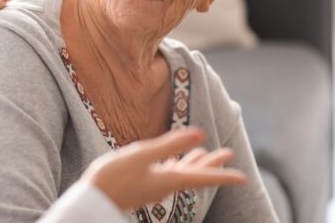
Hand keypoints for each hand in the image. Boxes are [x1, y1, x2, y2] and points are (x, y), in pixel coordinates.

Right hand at [81, 128, 246, 210]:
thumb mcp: (141, 155)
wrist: (90, 200)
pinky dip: (176, 164)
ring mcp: (154, 185)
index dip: (224, 175)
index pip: (203, 177)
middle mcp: (165, 185)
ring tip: (205, 152)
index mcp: (169, 180)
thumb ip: (170, 144)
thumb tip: (200, 133)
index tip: (244, 178)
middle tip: (228, 153)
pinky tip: (173, 160)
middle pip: (195, 174)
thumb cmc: (113, 177)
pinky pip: (167, 173)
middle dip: (212, 163)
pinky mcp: (143, 183)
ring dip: (195, 162)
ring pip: (182, 173)